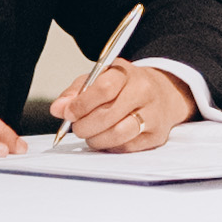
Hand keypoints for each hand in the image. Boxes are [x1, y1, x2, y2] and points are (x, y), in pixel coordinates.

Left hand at [53, 59, 193, 154]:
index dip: (81, 105)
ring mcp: (153, 115)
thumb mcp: (99, 79)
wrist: (162, 94)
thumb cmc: (124, 87)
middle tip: (77, 128)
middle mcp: (143, 92)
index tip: (68, 114)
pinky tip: (106, 139)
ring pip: (118, 134)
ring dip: (96, 139)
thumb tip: (58, 109)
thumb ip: (76, 92)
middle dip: (85, 126)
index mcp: (127, 74)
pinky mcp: (156, 136)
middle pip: (108, 115)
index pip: (103, 89)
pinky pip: (126, 147)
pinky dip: (110, 147)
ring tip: (90, 135)